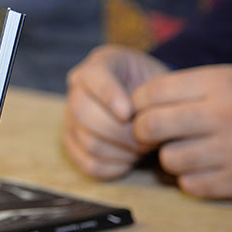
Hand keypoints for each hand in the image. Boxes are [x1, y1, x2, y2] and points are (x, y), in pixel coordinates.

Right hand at [64, 45, 168, 178]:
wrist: (150, 104)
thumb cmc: (157, 89)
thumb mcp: (161, 78)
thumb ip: (153, 92)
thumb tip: (141, 119)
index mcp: (99, 64)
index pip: (92, 76)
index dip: (108, 95)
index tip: (129, 113)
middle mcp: (77, 89)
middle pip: (83, 112)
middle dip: (120, 131)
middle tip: (147, 139)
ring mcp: (71, 118)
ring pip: (88, 142)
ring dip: (121, 151)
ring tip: (143, 148)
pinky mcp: (73, 144)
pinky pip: (89, 164)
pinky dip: (113, 167)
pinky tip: (129, 160)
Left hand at [132, 65, 231, 200]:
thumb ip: (189, 88)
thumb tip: (135, 104)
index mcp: (221, 84)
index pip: (152, 92)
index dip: (138, 104)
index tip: (142, 110)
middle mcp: (226, 115)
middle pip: (150, 126)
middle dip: (142, 132)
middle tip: (150, 134)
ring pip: (168, 159)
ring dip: (171, 157)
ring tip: (188, 150)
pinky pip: (189, 185)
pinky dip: (191, 179)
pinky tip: (207, 168)